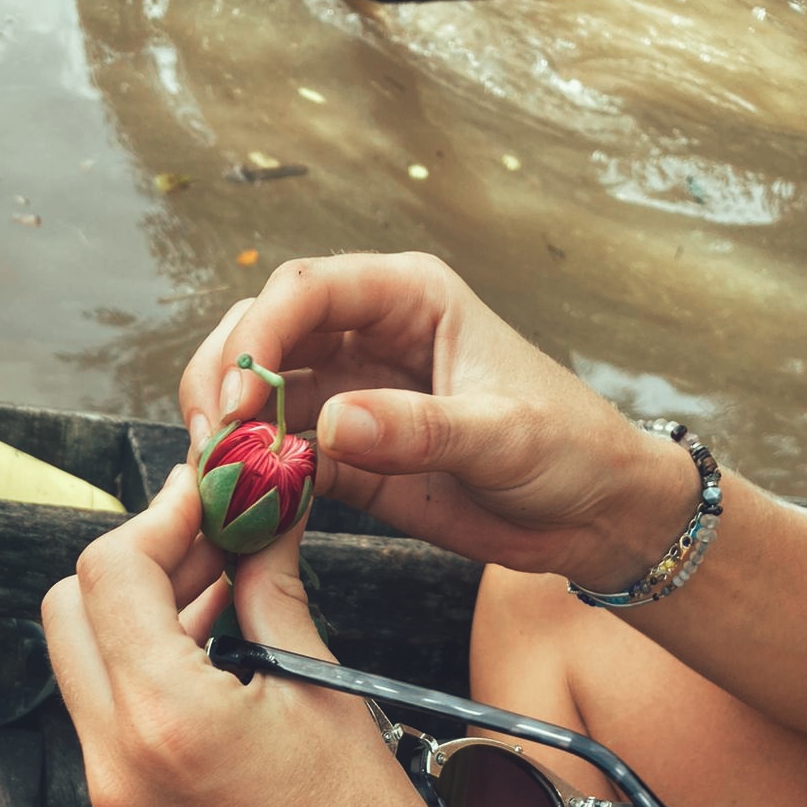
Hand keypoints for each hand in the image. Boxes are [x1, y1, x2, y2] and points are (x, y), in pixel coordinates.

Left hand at [41, 465, 462, 806]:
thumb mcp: (324, 692)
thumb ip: (271, 592)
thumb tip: (261, 521)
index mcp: (165, 718)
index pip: (112, 572)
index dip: (161, 517)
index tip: (210, 496)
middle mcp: (116, 757)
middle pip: (73, 608)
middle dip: (138, 558)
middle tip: (213, 536)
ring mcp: (112, 791)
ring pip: (83, 656)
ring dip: (141, 607)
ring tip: (226, 583)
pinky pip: (108, 709)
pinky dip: (146, 661)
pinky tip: (216, 641)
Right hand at [179, 252, 695, 589]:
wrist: (595, 515)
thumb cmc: (570, 450)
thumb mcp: (503, 436)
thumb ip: (420, 430)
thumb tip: (332, 426)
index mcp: (410, 299)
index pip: (306, 291)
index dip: (258, 337)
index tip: (239, 401)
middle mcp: (370, 337)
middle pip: (263, 334)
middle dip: (223, 380)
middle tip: (211, 443)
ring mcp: (354, 397)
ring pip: (260, 395)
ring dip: (228, 432)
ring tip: (216, 479)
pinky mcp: (350, 457)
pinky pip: (283, 458)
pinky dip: (255, 480)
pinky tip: (244, 508)